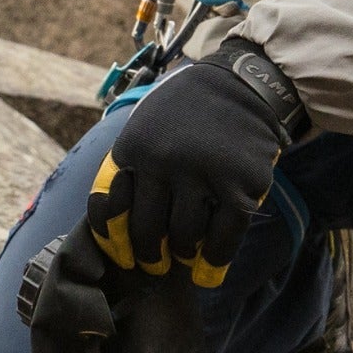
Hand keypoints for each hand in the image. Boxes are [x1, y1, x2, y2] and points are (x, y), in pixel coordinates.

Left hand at [87, 43, 301, 285]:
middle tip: (153, 265)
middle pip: (146, 229)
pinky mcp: (241, 184)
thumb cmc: (183, 114)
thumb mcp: (143, 127)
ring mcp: (203, 173)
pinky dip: (215, 261)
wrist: (240, 83)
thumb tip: (115, 228)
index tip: (121, 255)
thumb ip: (129, 169)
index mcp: (133, 147)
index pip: (110, 207)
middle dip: (147, 255)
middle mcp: (164, 161)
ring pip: (184, 237)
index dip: (113, 238)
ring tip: (183, 256)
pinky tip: (208, 269)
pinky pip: (224, 237)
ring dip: (181, 254)